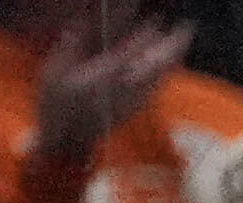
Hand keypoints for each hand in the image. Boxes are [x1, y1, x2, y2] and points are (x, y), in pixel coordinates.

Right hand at [34, 15, 190, 155]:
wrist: (69, 140)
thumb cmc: (57, 104)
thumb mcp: (55, 70)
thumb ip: (70, 45)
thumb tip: (78, 26)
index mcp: (105, 76)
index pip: (133, 52)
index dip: (147, 37)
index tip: (157, 21)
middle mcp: (126, 88)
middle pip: (157, 65)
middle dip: (173, 46)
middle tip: (187, 28)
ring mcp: (135, 100)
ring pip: (161, 76)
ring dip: (173, 56)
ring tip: (182, 39)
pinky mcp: (138, 107)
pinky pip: (157, 86)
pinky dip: (166, 71)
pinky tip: (170, 62)